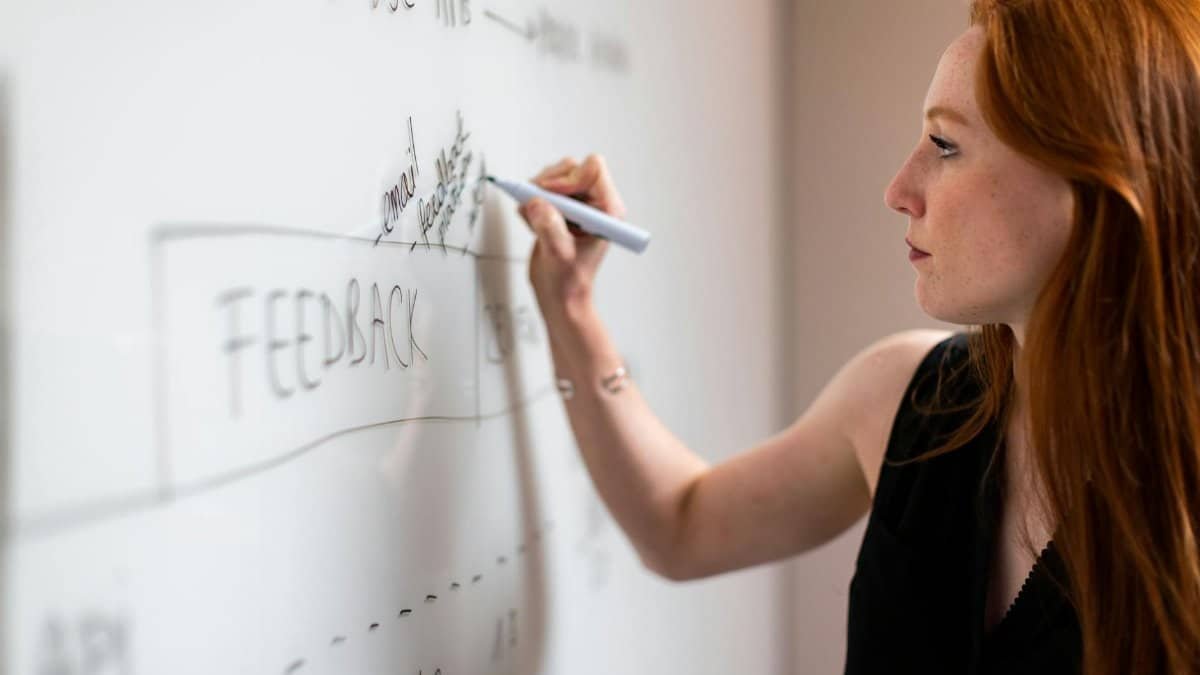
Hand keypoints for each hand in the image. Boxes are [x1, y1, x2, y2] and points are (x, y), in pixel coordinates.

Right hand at [518, 154, 627, 321]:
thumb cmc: (569, 282)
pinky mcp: (560, 207)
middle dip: (549, 184)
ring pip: (554, 176)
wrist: (560, 295)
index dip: (568, 178)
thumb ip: (550, 228)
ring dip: (538, 193)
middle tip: (537, 205)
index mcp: (607, 210)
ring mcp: (577, 204)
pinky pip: (542, 189)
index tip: (551, 197)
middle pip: (571, 168)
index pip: (593, 169)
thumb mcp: (559, 256)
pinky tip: (533, 224)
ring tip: (534, 220)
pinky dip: (531, 202)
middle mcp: (594, 203)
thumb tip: (537, 203)